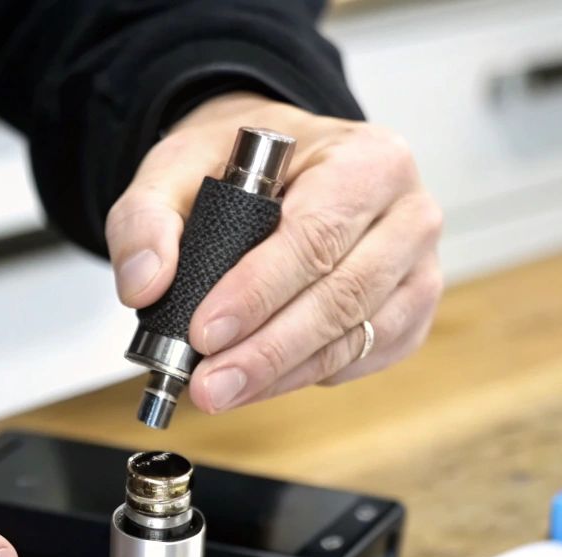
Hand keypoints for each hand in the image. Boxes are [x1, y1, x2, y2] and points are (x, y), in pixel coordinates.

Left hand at [106, 92, 443, 412]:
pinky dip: (310, 375)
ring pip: (355, 336)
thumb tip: (144, 283)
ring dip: (283, 373)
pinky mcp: (411, 311)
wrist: (283, 164)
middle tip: (208, 384)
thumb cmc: (246, 161)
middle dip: (267, 350)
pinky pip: (364, 356)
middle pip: (342, 295)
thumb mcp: (181, 165)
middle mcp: (408, 213)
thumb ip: (148, 217)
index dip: (259, 291)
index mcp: (368, 159)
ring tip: (221, 392)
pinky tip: (263, 379)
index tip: (205, 331)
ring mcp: (417, 267)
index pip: (316, 236)